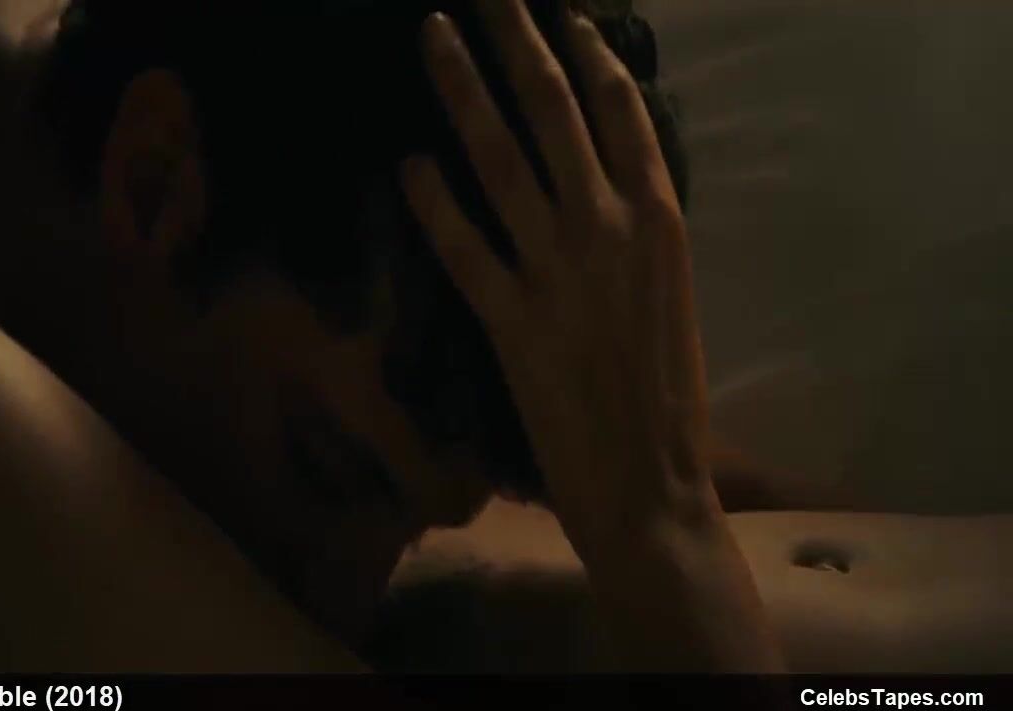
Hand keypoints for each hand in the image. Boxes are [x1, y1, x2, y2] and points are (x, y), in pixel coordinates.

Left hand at [402, 1, 714, 545]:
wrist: (651, 480)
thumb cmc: (665, 392)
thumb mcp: (667, 292)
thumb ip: (636, 231)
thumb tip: (598, 179)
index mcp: (660, 219)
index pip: (621, 113)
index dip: (589, 57)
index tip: (563, 15)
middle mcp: (610, 229)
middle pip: (555, 113)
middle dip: (518, 43)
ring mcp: (557, 272)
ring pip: (501, 161)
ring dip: (462, 92)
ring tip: (434, 36)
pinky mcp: (511, 321)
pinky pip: (464, 248)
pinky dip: (433, 204)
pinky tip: (406, 165)